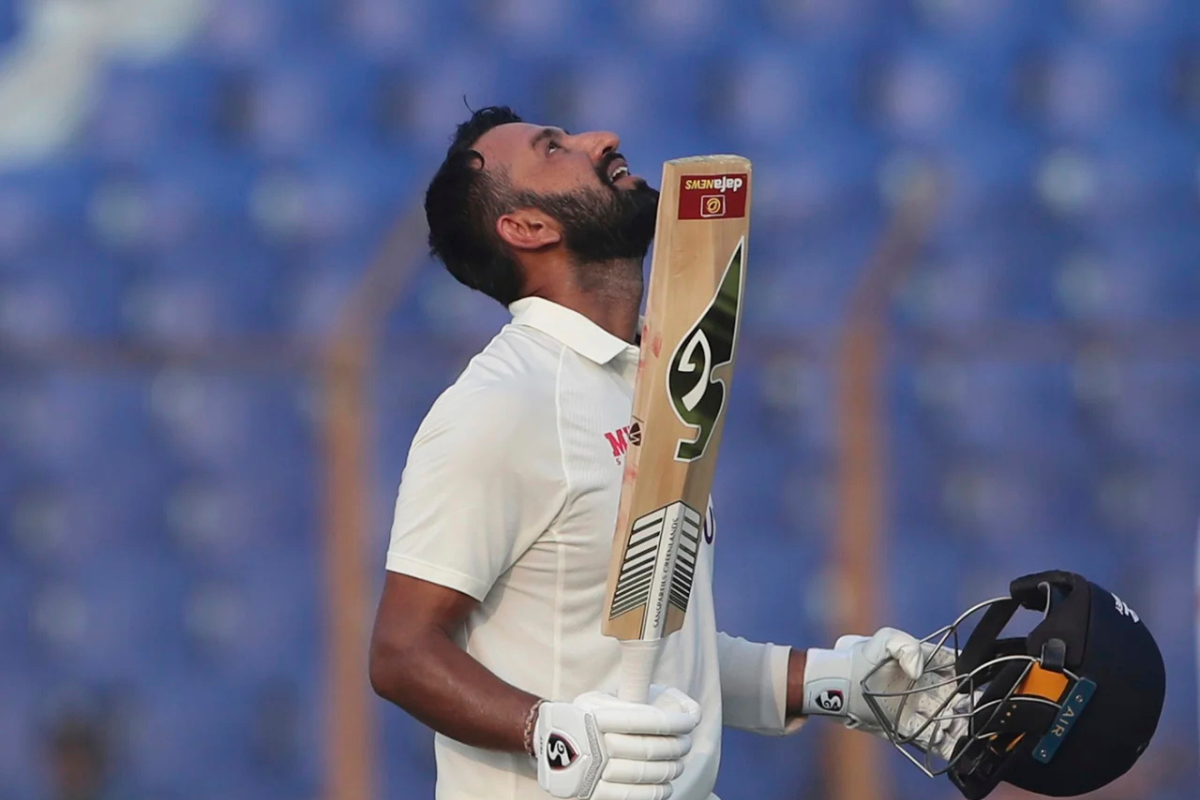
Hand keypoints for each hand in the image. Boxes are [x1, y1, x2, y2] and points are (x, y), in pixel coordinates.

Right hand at [534, 685, 701, 799]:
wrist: (548, 745)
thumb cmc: (584, 718)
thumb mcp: (600, 700)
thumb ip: (635, 702)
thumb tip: (686, 712)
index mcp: (597, 715)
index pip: (647, 720)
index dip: (675, 722)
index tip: (690, 722)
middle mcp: (595, 743)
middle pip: (650, 749)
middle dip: (676, 747)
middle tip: (686, 744)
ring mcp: (594, 770)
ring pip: (646, 774)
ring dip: (670, 770)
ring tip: (678, 765)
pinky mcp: (593, 793)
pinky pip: (633, 796)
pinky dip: (655, 792)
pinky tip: (666, 786)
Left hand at [803, 627, 965, 759]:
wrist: (839, 683)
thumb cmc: (862, 657)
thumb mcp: (883, 640)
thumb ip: (905, 645)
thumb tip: (918, 670)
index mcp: (927, 664)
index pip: (956, 669)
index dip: (968, 676)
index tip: (974, 684)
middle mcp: (927, 688)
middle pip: (957, 700)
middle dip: (970, 708)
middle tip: (978, 714)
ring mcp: (919, 709)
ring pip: (948, 721)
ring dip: (959, 729)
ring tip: (967, 734)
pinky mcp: (908, 727)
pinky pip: (930, 739)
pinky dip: (942, 744)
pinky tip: (948, 745)